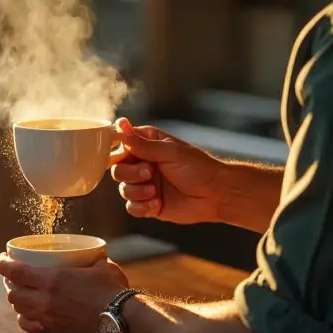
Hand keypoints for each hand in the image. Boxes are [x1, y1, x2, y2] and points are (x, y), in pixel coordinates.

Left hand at [0, 255, 128, 332]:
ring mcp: (49, 318)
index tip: (2, 258)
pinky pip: (30, 326)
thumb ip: (89, 258)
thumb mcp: (100, 265)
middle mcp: (45, 301)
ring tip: (21, 291)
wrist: (121, 320)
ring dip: (16, 299)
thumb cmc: (112, 290)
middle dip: (8, 282)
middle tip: (13, 274)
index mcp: (52, 280)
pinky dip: (26, 318)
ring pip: (19, 310)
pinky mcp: (55, 331)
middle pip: (12, 293)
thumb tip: (91, 253)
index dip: (4, 264)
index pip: (15, 272)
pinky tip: (30, 313)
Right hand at [110, 118, 224, 223]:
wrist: (216, 194)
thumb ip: (142, 144)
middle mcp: (142, 164)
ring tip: (156, 191)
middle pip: (117, 168)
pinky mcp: (149, 204)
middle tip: (149, 172)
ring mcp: (145, 185)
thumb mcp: (169, 152)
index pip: (120, 143)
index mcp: (147, 144)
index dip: (116, 149)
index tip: (124, 153)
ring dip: (137, 191)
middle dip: (130, 173)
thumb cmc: (198, 167)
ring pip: (123, 189)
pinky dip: (142, 207)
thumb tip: (120, 124)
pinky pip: (132, 207)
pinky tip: (157, 203)